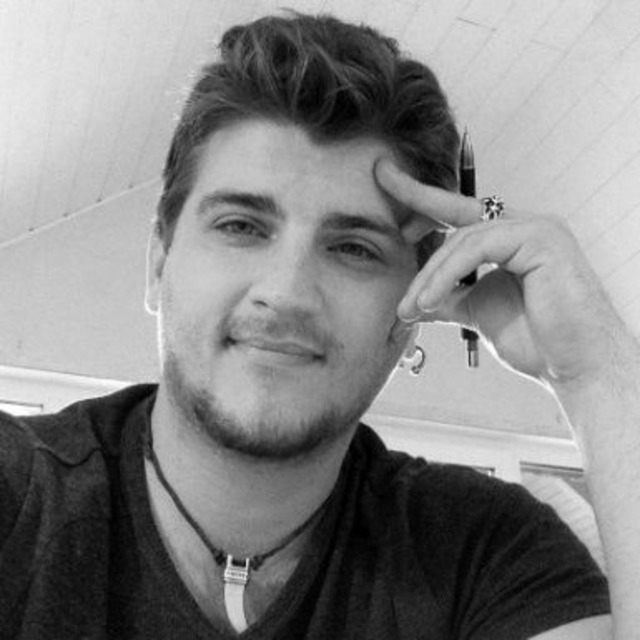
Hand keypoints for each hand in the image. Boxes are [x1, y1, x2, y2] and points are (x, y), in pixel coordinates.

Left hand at [376, 158, 626, 388]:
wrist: (575, 370)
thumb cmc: (538, 342)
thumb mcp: (477, 312)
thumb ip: (449, 298)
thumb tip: (415, 300)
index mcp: (512, 240)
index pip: (460, 213)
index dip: (423, 198)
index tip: (387, 181)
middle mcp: (525, 227)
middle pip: (457, 217)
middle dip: (416, 203)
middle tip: (382, 197)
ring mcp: (536, 228)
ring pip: (462, 239)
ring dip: (429, 276)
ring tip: (409, 307)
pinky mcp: (541, 238)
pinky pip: (478, 249)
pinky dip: (447, 275)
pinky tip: (429, 300)